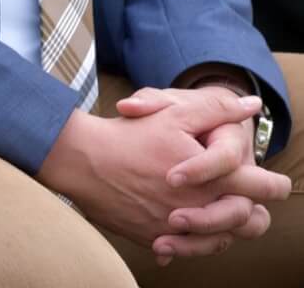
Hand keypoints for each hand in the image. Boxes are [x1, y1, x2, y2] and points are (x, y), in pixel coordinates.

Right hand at [39, 93, 281, 263]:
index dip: (273, 184)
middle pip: (248, 223)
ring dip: (221, 228)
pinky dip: (186, 239)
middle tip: (244, 201)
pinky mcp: (155, 239)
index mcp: (213, 180)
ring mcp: (178, 229)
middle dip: (249, 211)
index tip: (273, 183)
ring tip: (213, 214)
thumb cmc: (127, 135)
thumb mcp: (173, 114)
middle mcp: (201, 210)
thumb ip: (216, 109)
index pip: (263, 188)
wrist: (80, 161)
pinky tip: (178, 225)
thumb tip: (251, 104)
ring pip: (219, 240)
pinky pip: (183, 248)